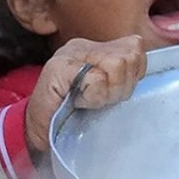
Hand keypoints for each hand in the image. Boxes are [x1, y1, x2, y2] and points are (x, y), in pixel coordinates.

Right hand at [24, 36, 146, 155]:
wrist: (40, 132)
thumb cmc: (75, 115)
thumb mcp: (108, 92)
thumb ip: (124, 75)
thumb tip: (138, 58)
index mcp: (97, 48)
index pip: (135, 48)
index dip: (132, 77)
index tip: (112, 92)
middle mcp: (84, 46)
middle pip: (129, 57)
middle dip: (122, 87)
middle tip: (100, 99)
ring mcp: (69, 55)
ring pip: (117, 65)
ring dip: (109, 92)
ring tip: (91, 100)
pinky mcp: (59, 68)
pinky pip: (96, 78)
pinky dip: (93, 96)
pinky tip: (79, 101)